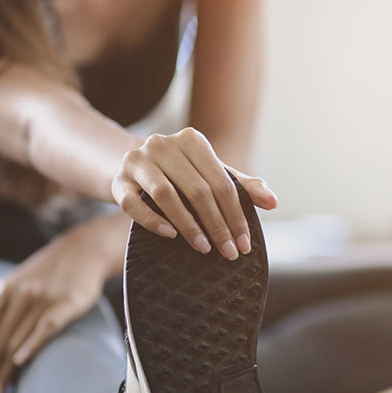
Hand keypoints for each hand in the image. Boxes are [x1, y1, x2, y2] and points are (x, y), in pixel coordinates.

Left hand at [0, 214, 128, 392]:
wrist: (84, 250)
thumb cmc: (47, 274)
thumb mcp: (14, 286)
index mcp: (3, 291)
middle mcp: (20, 294)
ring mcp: (43, 299)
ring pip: (17, 339)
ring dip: (6, 369)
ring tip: (2, 388)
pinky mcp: (67, 303)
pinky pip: (45, 327)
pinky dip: (31, 345)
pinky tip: (21, 362)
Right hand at [110, 127, 277, 259]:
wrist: (132, 166)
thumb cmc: (180, 173)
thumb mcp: (211, 174)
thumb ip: (243, 185)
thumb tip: (273, 201)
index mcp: (192, 140)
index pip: (221, 182)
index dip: (236, 214)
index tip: (244, 243)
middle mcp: (163, 144)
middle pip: (197, 190)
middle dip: (217, 225)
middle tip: (228, 252)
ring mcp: (137, 161)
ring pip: (166, 195)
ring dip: (188, 225)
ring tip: (204, 248)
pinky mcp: (118, 180)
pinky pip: (133, 204)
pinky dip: (153, 221)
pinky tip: (170, 236)